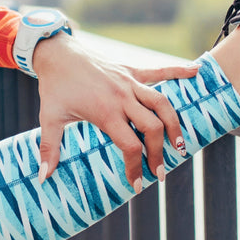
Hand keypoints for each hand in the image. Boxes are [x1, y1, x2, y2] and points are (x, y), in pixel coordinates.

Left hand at [30, 33, 199, 188]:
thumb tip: (43, 178)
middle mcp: (122, 97)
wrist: (57, 54)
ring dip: (174, 124)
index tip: (137, 185)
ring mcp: (129, 82)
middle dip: (159, 152)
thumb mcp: (49, 118)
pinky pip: (160, 71)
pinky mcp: (131, 70)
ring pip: (162, 103)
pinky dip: (179, 71)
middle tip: (160, 173)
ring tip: (180, 145)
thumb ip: (49, 148)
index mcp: (105, 111)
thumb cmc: (54, 87)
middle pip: (152, 127)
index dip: (135, 167)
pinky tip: (197, 72)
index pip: (130, 145)